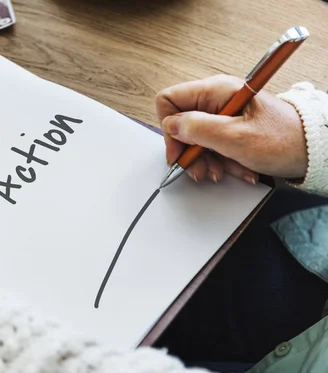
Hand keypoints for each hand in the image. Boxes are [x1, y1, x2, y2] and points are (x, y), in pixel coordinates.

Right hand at [156, 74, 307, 183]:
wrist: (313, 150)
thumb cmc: (283, 139)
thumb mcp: (235, 137)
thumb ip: (198, 129)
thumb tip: (172, 126)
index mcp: (215, 91)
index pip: (169, 100)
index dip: (170, 128)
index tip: (179, 151)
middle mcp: (216, 99)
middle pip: (182, 124)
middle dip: (190, 152)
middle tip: (202, 170)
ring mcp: (223, 114)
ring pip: (196, 139)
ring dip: (207, 161)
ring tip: (223, 172)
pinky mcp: (230, 127)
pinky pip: (213, 146)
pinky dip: (221, 161)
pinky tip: (237, 169)